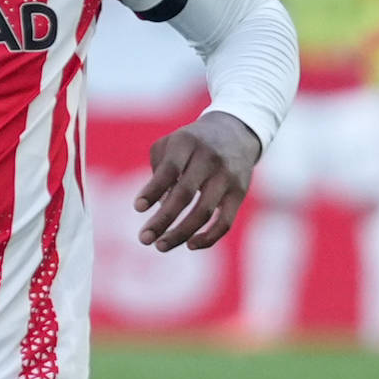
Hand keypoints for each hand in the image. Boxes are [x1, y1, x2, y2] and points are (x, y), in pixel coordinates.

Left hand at [133, 110, 263, 252]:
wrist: (235, 132)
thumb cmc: (191, 144)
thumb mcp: (171, 143)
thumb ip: (158, 171)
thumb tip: (157, 208)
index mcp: (187, 143)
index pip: (169, 169)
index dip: (153, 190)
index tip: (138, 207)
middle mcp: (209, 158)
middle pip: (185, 194)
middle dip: (162, 219)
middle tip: (144, 239)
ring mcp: (227, 177)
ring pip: (204, 212)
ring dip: (180, 233)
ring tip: (160, 246)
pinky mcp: (239, 193)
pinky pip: (225, 222)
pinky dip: (208, 237)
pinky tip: (190, 245)